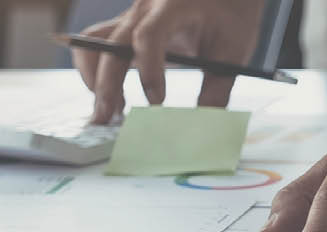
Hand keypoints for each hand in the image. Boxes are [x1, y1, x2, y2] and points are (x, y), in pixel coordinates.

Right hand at [72, 0, 263, 123]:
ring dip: (95, 79)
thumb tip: (203, 126)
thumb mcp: (233, 50)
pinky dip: (98, 73)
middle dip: (107, 84)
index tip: (158, 101)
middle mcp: (145, 7)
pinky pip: (96, 46)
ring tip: (110, 112)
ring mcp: (131, 16)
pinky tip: (116, 99)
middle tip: (109, 120)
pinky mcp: (125, 28)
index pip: (149, 34)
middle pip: (112, 44)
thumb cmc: (231, 16)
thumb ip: (218, 88)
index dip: (148, 69)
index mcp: (174, 5)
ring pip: (93, 43)